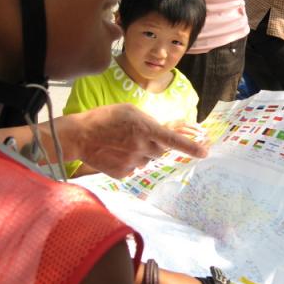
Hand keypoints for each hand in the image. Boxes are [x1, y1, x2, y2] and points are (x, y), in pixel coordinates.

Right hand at [64, 104, 206, 178]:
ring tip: (123, 144)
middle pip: (161, 150)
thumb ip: (148, 121)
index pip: (173, 140)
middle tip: (138, 136)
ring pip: (148, 160)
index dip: (191, 146)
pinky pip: (135, 169)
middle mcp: (142, 147)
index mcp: (146, 129)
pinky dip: (130, 162)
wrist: (79, 136)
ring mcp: (133, 162)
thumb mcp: (129, 110)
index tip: (205, 152)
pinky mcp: (124, 174)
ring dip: (142, 153)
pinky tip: (116, 153)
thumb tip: (161, 132)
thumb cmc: (104, 118)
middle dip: (155, 144)